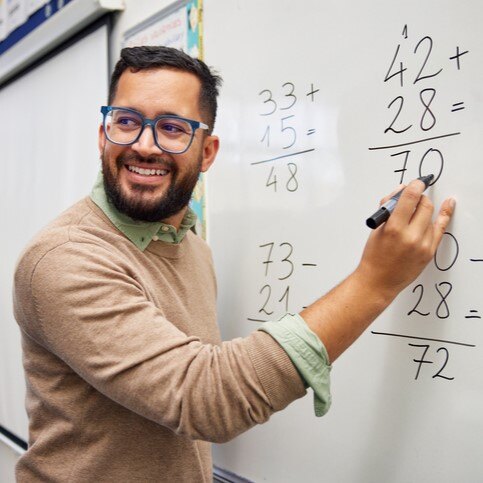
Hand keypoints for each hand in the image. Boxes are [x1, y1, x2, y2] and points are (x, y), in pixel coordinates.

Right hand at [357, 179, 454, 300]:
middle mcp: (411, 236)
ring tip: (413, 215)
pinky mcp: (430, 252)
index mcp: (393, 228)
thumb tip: (400, 191)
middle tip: (414, 199)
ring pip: (431, 217)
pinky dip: (444, 215)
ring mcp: (423, 245)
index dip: (415, 186)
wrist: (378, 281)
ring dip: (423, 211)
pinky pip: (440, 229)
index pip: (410, 198)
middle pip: (424, 205)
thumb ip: (388, 207)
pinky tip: (448, 205)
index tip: (416, 183)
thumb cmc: (374, 256)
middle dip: (420, 198)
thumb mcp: (376, 228)